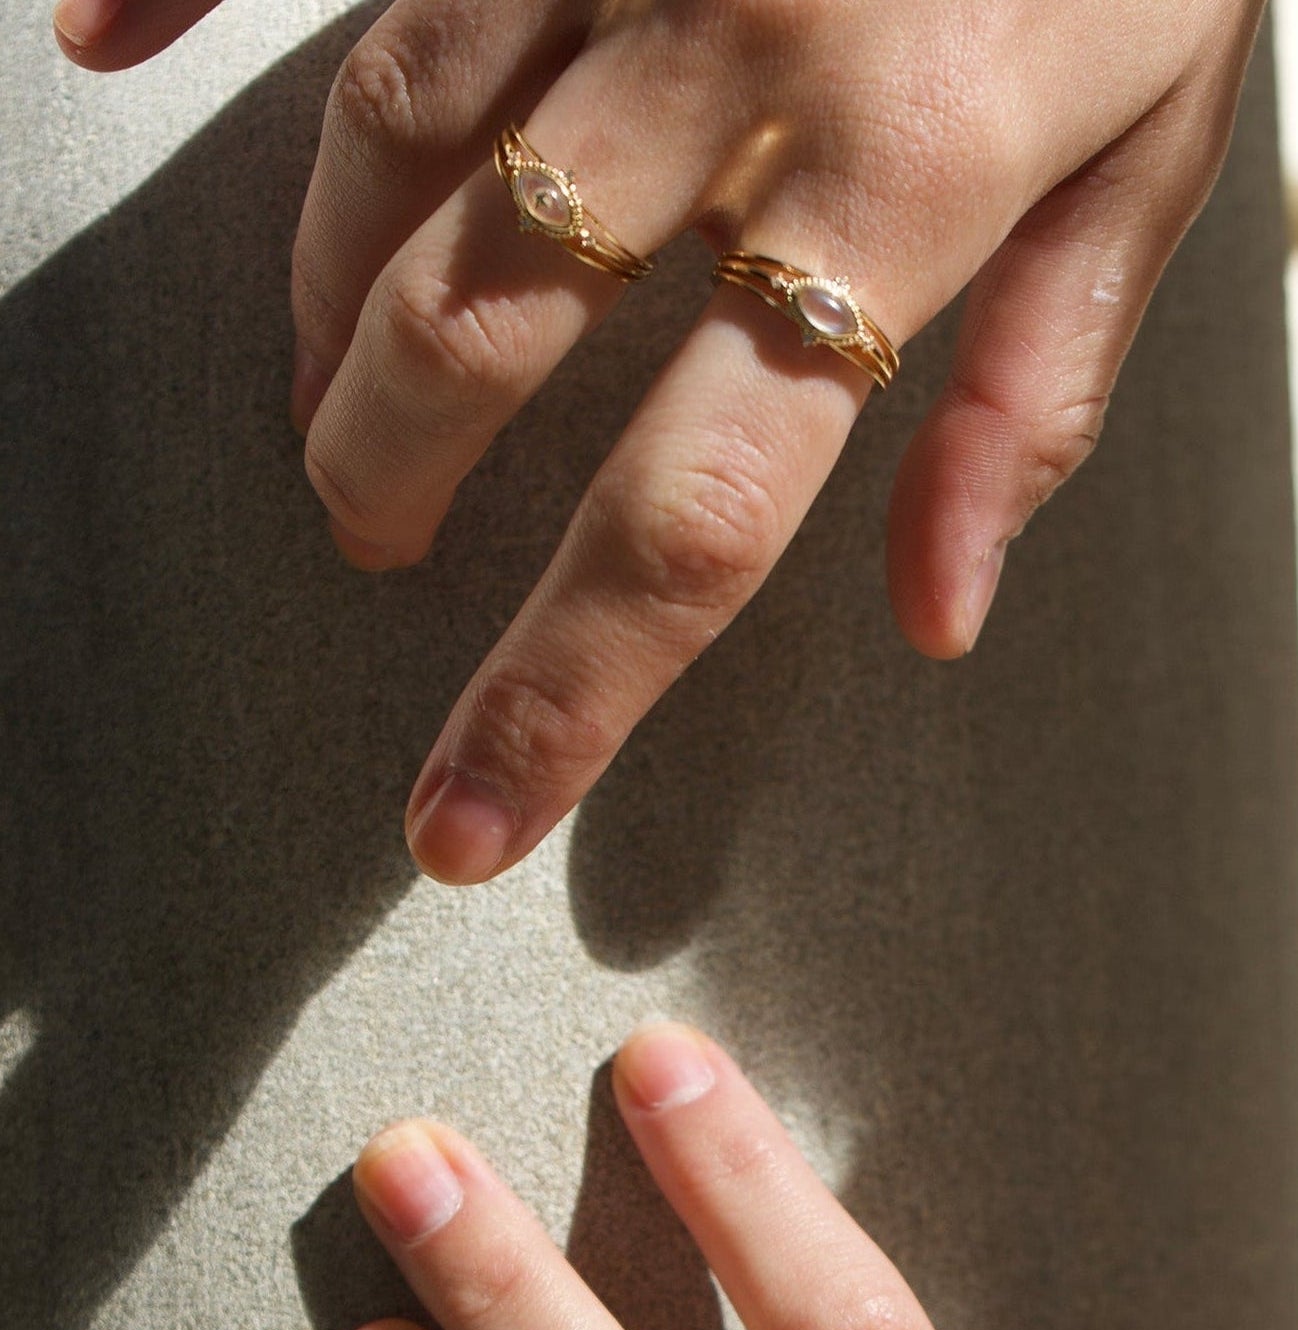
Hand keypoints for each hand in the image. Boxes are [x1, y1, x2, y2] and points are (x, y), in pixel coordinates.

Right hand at [54, 0, 1266, 883]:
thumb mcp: (1161, 152)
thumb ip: (1035, 392)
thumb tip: (937, 612)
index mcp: (912, 177)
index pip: (691, 513)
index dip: (560, 694)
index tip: (465, 815)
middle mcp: (746, 47)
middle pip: (478, 327)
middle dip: (387, 470)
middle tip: (373, 539)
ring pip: (390, 141)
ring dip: (324, 301)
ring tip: (322, 394)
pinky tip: (101, 43)